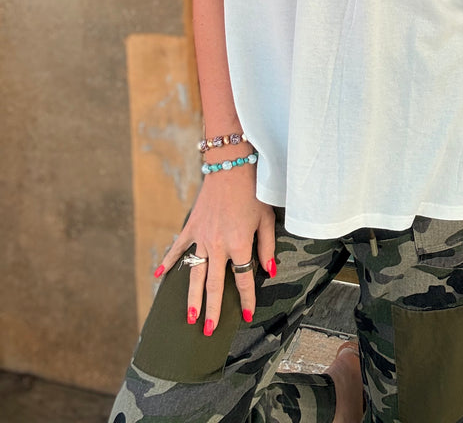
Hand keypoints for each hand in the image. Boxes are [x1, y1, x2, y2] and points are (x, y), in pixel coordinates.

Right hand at [154, 163, 275, 334]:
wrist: (231, 165)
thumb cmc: (253, 191)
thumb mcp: (267, 219)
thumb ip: (268, 247)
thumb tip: (270, 271)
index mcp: (240, 245)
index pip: (243, 279)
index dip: (246, 298)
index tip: (247, 314)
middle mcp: (218, 246)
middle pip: (213, 285)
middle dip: (212, 310)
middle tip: (207, 331)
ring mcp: (202, 237)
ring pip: (194, 274)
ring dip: (191, 297)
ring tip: (189, 317)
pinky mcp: (191, 226)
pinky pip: (178, 248)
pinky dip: (168, 262)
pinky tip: (159, 277)